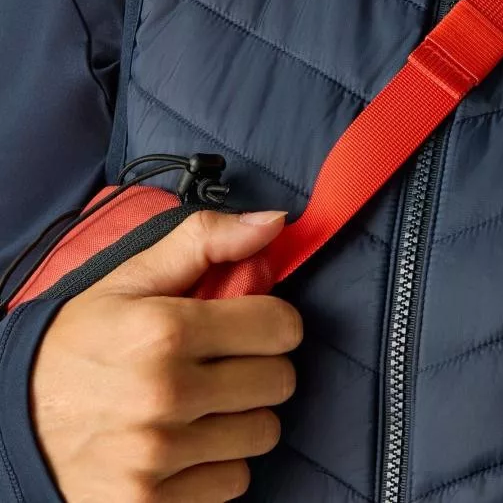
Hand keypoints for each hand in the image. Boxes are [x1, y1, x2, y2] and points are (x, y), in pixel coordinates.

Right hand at [30, 209, 302, 502]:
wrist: (10, 420)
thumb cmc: (80, 340)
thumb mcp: (132, 278)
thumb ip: (207, 240)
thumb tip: (276, 221)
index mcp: (165, 330)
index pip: (280, 326)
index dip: (274, 320)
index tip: (253, 323)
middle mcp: (165, 394)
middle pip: (280, 381)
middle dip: (261, 366)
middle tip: (226, 363)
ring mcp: (157, 456)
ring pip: (263, 433)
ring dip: (243, 417)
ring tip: (205, 403)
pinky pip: (234, 482)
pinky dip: (219, 463)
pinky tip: (187, 443)